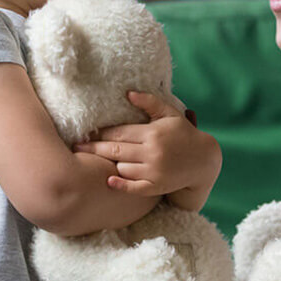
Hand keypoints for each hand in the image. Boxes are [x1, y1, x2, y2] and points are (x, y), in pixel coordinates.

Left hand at [73, 91, 221, 210]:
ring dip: (110, 163)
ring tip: (98, 159)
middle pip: (115, 150)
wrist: (203, 160)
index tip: (86, 131)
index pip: (119, 132)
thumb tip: (128, 93)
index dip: (101, 133)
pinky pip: (133, 187)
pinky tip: (109, 180)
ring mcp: (154, 171)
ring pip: (122, 167)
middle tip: (77, 146)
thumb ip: (150, 102)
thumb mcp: (170, 114)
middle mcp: (152, 152)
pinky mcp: (156, 186)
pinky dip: (120, 184)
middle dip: (94, 147)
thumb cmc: (183, 133)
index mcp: (152, 133)